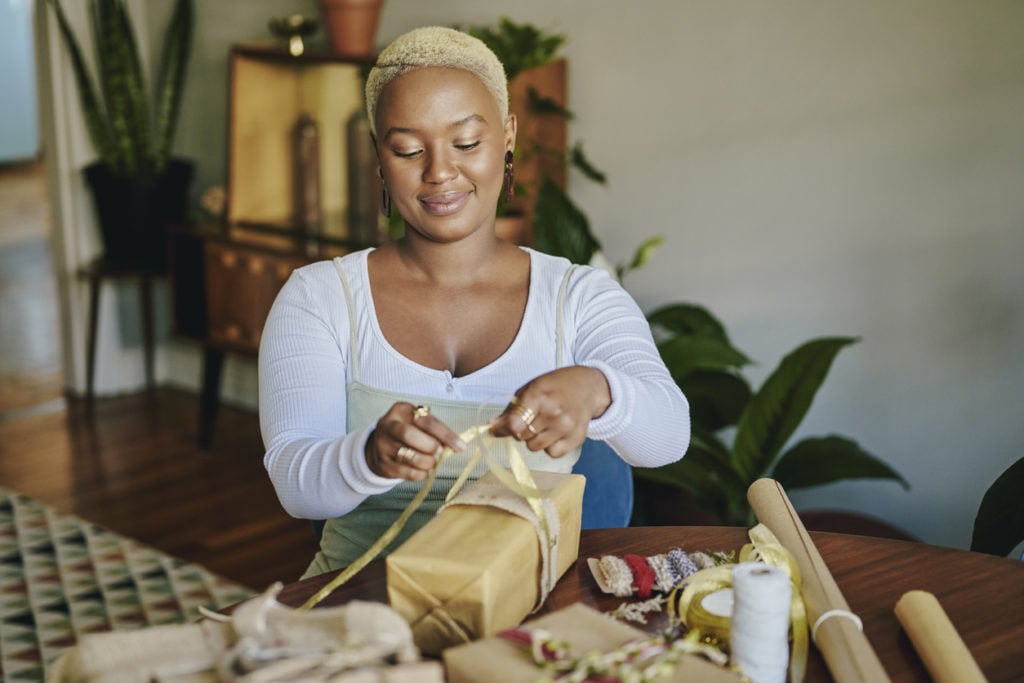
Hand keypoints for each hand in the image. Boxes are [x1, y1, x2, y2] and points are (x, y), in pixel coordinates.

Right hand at [366, 403, 465, 480]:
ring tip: (431, 462)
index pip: (426, 421)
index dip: (446, 434)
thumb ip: (434, 431)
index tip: (460, 446)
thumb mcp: (418, 424)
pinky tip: (423, 470)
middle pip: (409, 435)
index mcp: (401, 410)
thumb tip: (456, 445)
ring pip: (408, 456)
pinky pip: (407, 473)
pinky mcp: (383, 465)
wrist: (380, 447)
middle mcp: (388, 425)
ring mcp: (382, 446)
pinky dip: (420, 474)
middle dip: (430, 446)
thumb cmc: (407, 432)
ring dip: (427, 462)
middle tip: (439, 453)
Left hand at [490, 366, 610, 457]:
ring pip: (534, 448)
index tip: (500, 427)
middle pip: (522, 437)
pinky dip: (549, 446)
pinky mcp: (576, 439)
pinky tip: (555, 432)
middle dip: (521, 430)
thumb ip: (511, 409)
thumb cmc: (556, 385)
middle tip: (530, 418)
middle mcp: (554, 413)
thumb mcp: (531, 388)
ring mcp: (567, 428)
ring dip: (534, 439)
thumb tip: (492, 427)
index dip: (503, 428)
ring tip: (544, 424)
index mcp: (539, 396)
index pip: (514, 424)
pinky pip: (552, 454)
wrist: (589, 386)